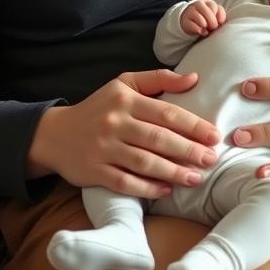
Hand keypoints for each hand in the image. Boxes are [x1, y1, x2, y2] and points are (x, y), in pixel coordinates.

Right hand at [28, 68, 220, 199]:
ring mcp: (104, 148)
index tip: (214, 135)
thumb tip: (194, 79)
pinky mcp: (94, 171)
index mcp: (125, 99)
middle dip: (189, 150)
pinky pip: (125, 182)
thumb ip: (159, 79)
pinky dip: (147, 188)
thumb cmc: (99, 107)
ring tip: (196, 178)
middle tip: (211, 159)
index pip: (166, 112)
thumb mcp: (124, 84)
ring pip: (145, 162)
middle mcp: (115, 122)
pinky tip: (166, 190)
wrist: (55, 134)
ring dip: (174, 172)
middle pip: (159, 139)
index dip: (193, 125)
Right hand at [180, 0, 226, 36]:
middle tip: (213, 27)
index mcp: (207, 2)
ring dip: (205, 26)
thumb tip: (220, 21)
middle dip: (213, 23)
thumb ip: (220, 15)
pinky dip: (200, 31)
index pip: (214, 7)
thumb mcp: (214, 13)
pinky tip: (202, 32)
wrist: (189, 18)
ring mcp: (190, 12)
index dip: (218, 17)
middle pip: (208, 13)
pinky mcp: (185, 22)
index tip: (219, 22)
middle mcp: (198, 5)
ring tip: (206, 28)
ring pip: (201, 21)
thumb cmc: (206, 17)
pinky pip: (194, 27)